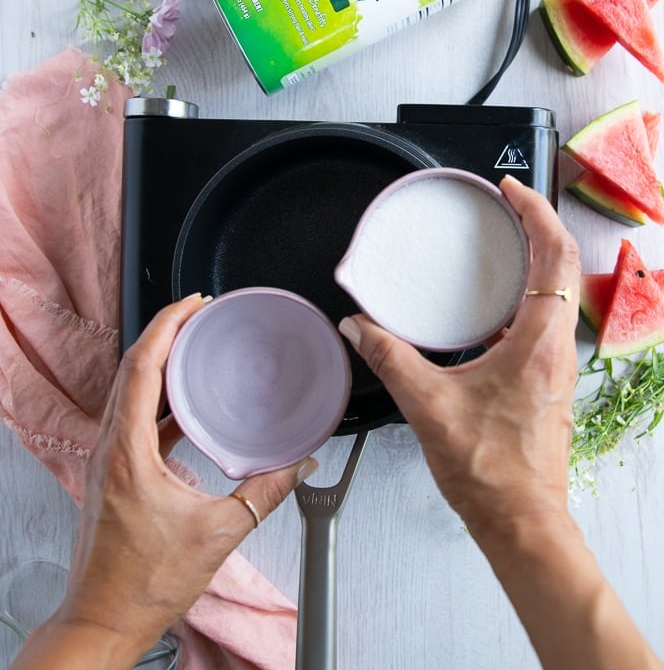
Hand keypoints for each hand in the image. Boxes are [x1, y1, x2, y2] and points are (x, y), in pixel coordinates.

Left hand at [13, 295, 315, 669]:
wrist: (103, 619)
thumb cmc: (142, 583)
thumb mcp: (219, 532)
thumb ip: (265, 493)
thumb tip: (298, 465)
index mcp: (128, 451)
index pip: (142, 367)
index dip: (167, 326)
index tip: (192, 306)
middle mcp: (110, 448)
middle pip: (131, 368)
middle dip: (164, 331)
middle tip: (196, 313)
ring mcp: (108, 460)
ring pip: (128, 390)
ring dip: (158, 360)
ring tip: (191, 345)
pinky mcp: (114, 473)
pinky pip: (133, 417)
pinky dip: (158, 397)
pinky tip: (186, 405)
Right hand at [339, 174, 579, 539]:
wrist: (521, 521)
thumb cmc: (490, 472)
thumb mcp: (429, 406)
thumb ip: (389, 358)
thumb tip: (359, 326)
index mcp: (538, 344)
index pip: (554, 257)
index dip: (536, 214)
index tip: (512, 191)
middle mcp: (555, 348)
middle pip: (561, 266)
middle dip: (537, 224)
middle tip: (507, 202)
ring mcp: (554, 364)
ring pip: (557, 292)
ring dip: (536, 257)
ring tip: (502, 239)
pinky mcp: (546, 379)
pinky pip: (544, 318)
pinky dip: (526, 291)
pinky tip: (492, 301)